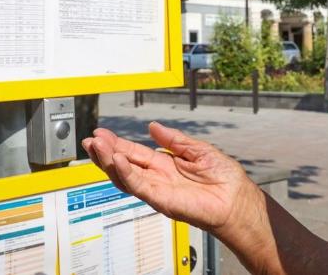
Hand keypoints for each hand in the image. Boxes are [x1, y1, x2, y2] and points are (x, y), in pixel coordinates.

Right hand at [81, 122, 259, 234]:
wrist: (237, 199)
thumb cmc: (224, 178)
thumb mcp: (197, 149)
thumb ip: (174, 140)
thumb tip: (153, 127)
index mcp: (165, 164)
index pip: (134, 153)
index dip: (117, 144)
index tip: (101, 134)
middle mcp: (158, 178)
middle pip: (124, 165)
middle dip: (105, 153)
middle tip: (91, 140)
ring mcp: (158, 190)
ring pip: (125, 177)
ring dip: (109, 162)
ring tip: (97, 147)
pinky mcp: (162, 200)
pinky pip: (139, 187)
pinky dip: (126, 174)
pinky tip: (117, 160)